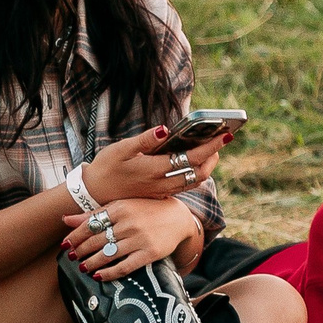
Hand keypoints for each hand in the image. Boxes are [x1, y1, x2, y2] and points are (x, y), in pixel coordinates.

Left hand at [62, 197, 198, 279]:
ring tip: (83, 267)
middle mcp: (129, 223)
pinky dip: (109, 273)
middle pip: (97, 240)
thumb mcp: (121, 206)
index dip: (75, 236)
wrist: (178, 217)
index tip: (65, 245)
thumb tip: (66, 219)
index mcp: (120, 207)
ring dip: (91, 263)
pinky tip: (99, 276)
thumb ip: (94, 213)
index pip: (91, 224)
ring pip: (108, 254)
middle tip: (72, 257)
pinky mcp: (150, 253)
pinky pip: (125, 267)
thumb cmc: (146, 210)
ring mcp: (140, 239)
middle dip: (81, 250)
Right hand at [81, 124, 225, 206]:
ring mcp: (163, 190)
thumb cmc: (107, 167)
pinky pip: (185, 185)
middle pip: (199, 173)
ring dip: (207, 165)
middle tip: (220, 139)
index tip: (226, 135)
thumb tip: (165, 129)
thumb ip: (145, 140)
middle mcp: (163, 183)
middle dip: (213, 156)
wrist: (95, 194)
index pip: (191, 158)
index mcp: (155, 169)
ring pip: (194, 181)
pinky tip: (194, 160)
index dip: (211, 147)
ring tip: (211, 148)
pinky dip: (195, 172)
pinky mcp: (161, 194)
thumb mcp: (122, 149)